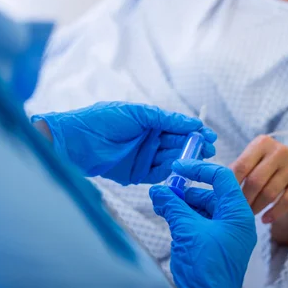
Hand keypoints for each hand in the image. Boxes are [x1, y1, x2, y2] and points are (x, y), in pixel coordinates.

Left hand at [31, 102, 215, 184]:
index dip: (194, 131)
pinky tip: (179, 169)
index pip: (178, 127)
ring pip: (170, 159)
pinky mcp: (136, 174)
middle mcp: (149, 139)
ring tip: (198, 160)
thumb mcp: (138, 113)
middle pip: (177, 144)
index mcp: (150, 121)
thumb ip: (166, 119)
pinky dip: (169, 172)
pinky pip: (157, 173)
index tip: (210, 136)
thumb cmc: (104, 120)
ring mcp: (143, 157)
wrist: (77, 141)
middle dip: (194, 147)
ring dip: (184, 159)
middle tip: (209, 151)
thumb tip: (192, 123)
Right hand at [150, 160, 256, 287]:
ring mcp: (223, 236)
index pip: (222, 178)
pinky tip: (165, 213)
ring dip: (181, 203)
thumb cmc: (205, 270)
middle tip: (165, 187)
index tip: (178, 167)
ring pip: (202, 209)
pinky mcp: (211, 247)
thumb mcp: (187, 230)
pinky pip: (197, 223)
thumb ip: (173, 205)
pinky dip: (181, 216)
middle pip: (210, 194)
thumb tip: (159, 190)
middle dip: (186, 189)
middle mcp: (234, 223)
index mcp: (238, 215)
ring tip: (160, 201)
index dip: (199, 169)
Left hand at [230, 135, 287, 223]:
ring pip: (270, 193)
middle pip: (255, 181)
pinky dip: (274, 213)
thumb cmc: (267, 161)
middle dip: (244, 199)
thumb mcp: (254, 157)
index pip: (242, 166)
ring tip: (248, 213)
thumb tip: (216, 186)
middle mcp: (280, 151)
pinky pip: (287, 202)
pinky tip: (265, 219)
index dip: (231, 184)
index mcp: (262, 143)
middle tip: (236, 209)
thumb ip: (238, 168)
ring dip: (256, 207)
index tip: (223, 198)